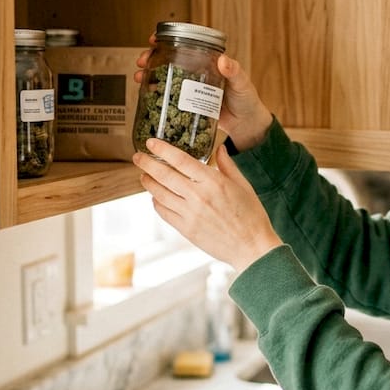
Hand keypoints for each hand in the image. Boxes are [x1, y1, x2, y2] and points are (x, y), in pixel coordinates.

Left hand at [132, 139, 282, 271]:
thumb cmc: (251, 215)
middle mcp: (198, 196)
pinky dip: (156, 202)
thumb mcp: (243, 185)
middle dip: (147, 164)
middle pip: (164, 175)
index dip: (162, 149)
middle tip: (138, 157)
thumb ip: (227, 165)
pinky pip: (164, 212)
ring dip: (148, 183)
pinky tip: (156, 197)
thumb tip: (219, 148)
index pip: (180, 160)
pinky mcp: (186, 229)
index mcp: (213, 181)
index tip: (150, 143)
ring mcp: (189, 214)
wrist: (251, 247)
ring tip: (144, 176)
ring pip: (160, 194)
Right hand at [135, 40, 272, 151]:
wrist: (247, 125)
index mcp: (208, 62)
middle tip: (142, 61)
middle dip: (152, 57)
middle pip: (170, 59)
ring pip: (166, 77)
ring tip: (140, 78)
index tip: (153, 38)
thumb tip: (223, 60)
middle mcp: (197, 72)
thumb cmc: (247, 100)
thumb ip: (234, 72)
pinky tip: (146, 94)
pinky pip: (169, 97)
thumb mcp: (242, 84)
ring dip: (149, 75)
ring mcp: (191, 88)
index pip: (186, 44)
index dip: (167, 38)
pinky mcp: (188, 105)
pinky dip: (156, 95)